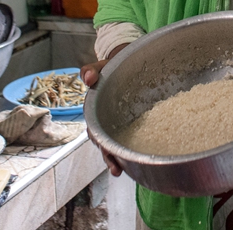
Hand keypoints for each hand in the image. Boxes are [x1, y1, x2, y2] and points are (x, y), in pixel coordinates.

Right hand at [81, 43, 127, 175]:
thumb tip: (88, 78)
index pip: (95, 129)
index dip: (99, 141)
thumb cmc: (114, 67)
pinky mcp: (135, 124)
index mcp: (97, 110)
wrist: (128, 64)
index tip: (103, 149)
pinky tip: (144, 157)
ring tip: (123, 170)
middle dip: (109, 156)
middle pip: (106, 142)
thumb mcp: (103, 66)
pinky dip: (136, 148)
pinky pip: (134, 137)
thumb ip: (93, 70)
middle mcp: (107, 121)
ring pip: (117, 143)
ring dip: (119, 157)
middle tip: (116, 169)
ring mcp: (120, 124)